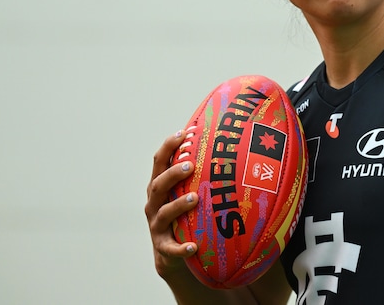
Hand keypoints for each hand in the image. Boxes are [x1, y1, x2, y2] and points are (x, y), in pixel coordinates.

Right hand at [145, 128, 198, 277]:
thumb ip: (198, 174)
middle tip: (191, 165)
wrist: (170, 251)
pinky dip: (181, 248)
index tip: (183, 132)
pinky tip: (193, 247)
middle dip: (173, 174)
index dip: (168, 146)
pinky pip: (171, 248)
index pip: (159, 162)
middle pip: (158, 185)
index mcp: (159, 187)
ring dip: (178, 205)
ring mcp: (157, 225)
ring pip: (164, 214)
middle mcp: (154, 203)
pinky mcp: (163, 246)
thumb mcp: (184, 192)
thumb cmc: (184, 214)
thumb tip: (229, 147)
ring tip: (195, 198)